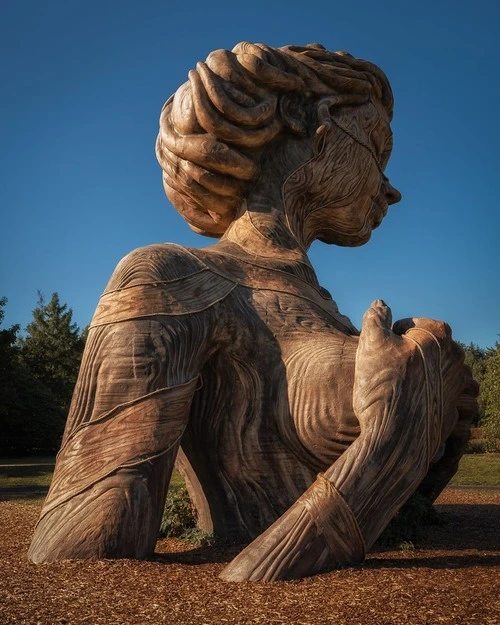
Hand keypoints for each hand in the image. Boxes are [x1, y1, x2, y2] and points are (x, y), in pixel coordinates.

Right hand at [354, 300, 467, 458]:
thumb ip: (376, 317)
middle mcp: (455, 357)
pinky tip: (404, 404)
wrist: (394, 438)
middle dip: (404, 354)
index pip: (411, 324)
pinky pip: (436, 395)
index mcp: (439, 335)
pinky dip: (423, 395)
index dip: (390, 336)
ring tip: (392, 388)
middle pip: (423, 347)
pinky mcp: (454, 409)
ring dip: (414, 374)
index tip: (379, 351)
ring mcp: (457, 385)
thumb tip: (380, 304)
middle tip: (383, 369)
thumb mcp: (371, 343)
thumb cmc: (382, 386)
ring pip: (431, 371)